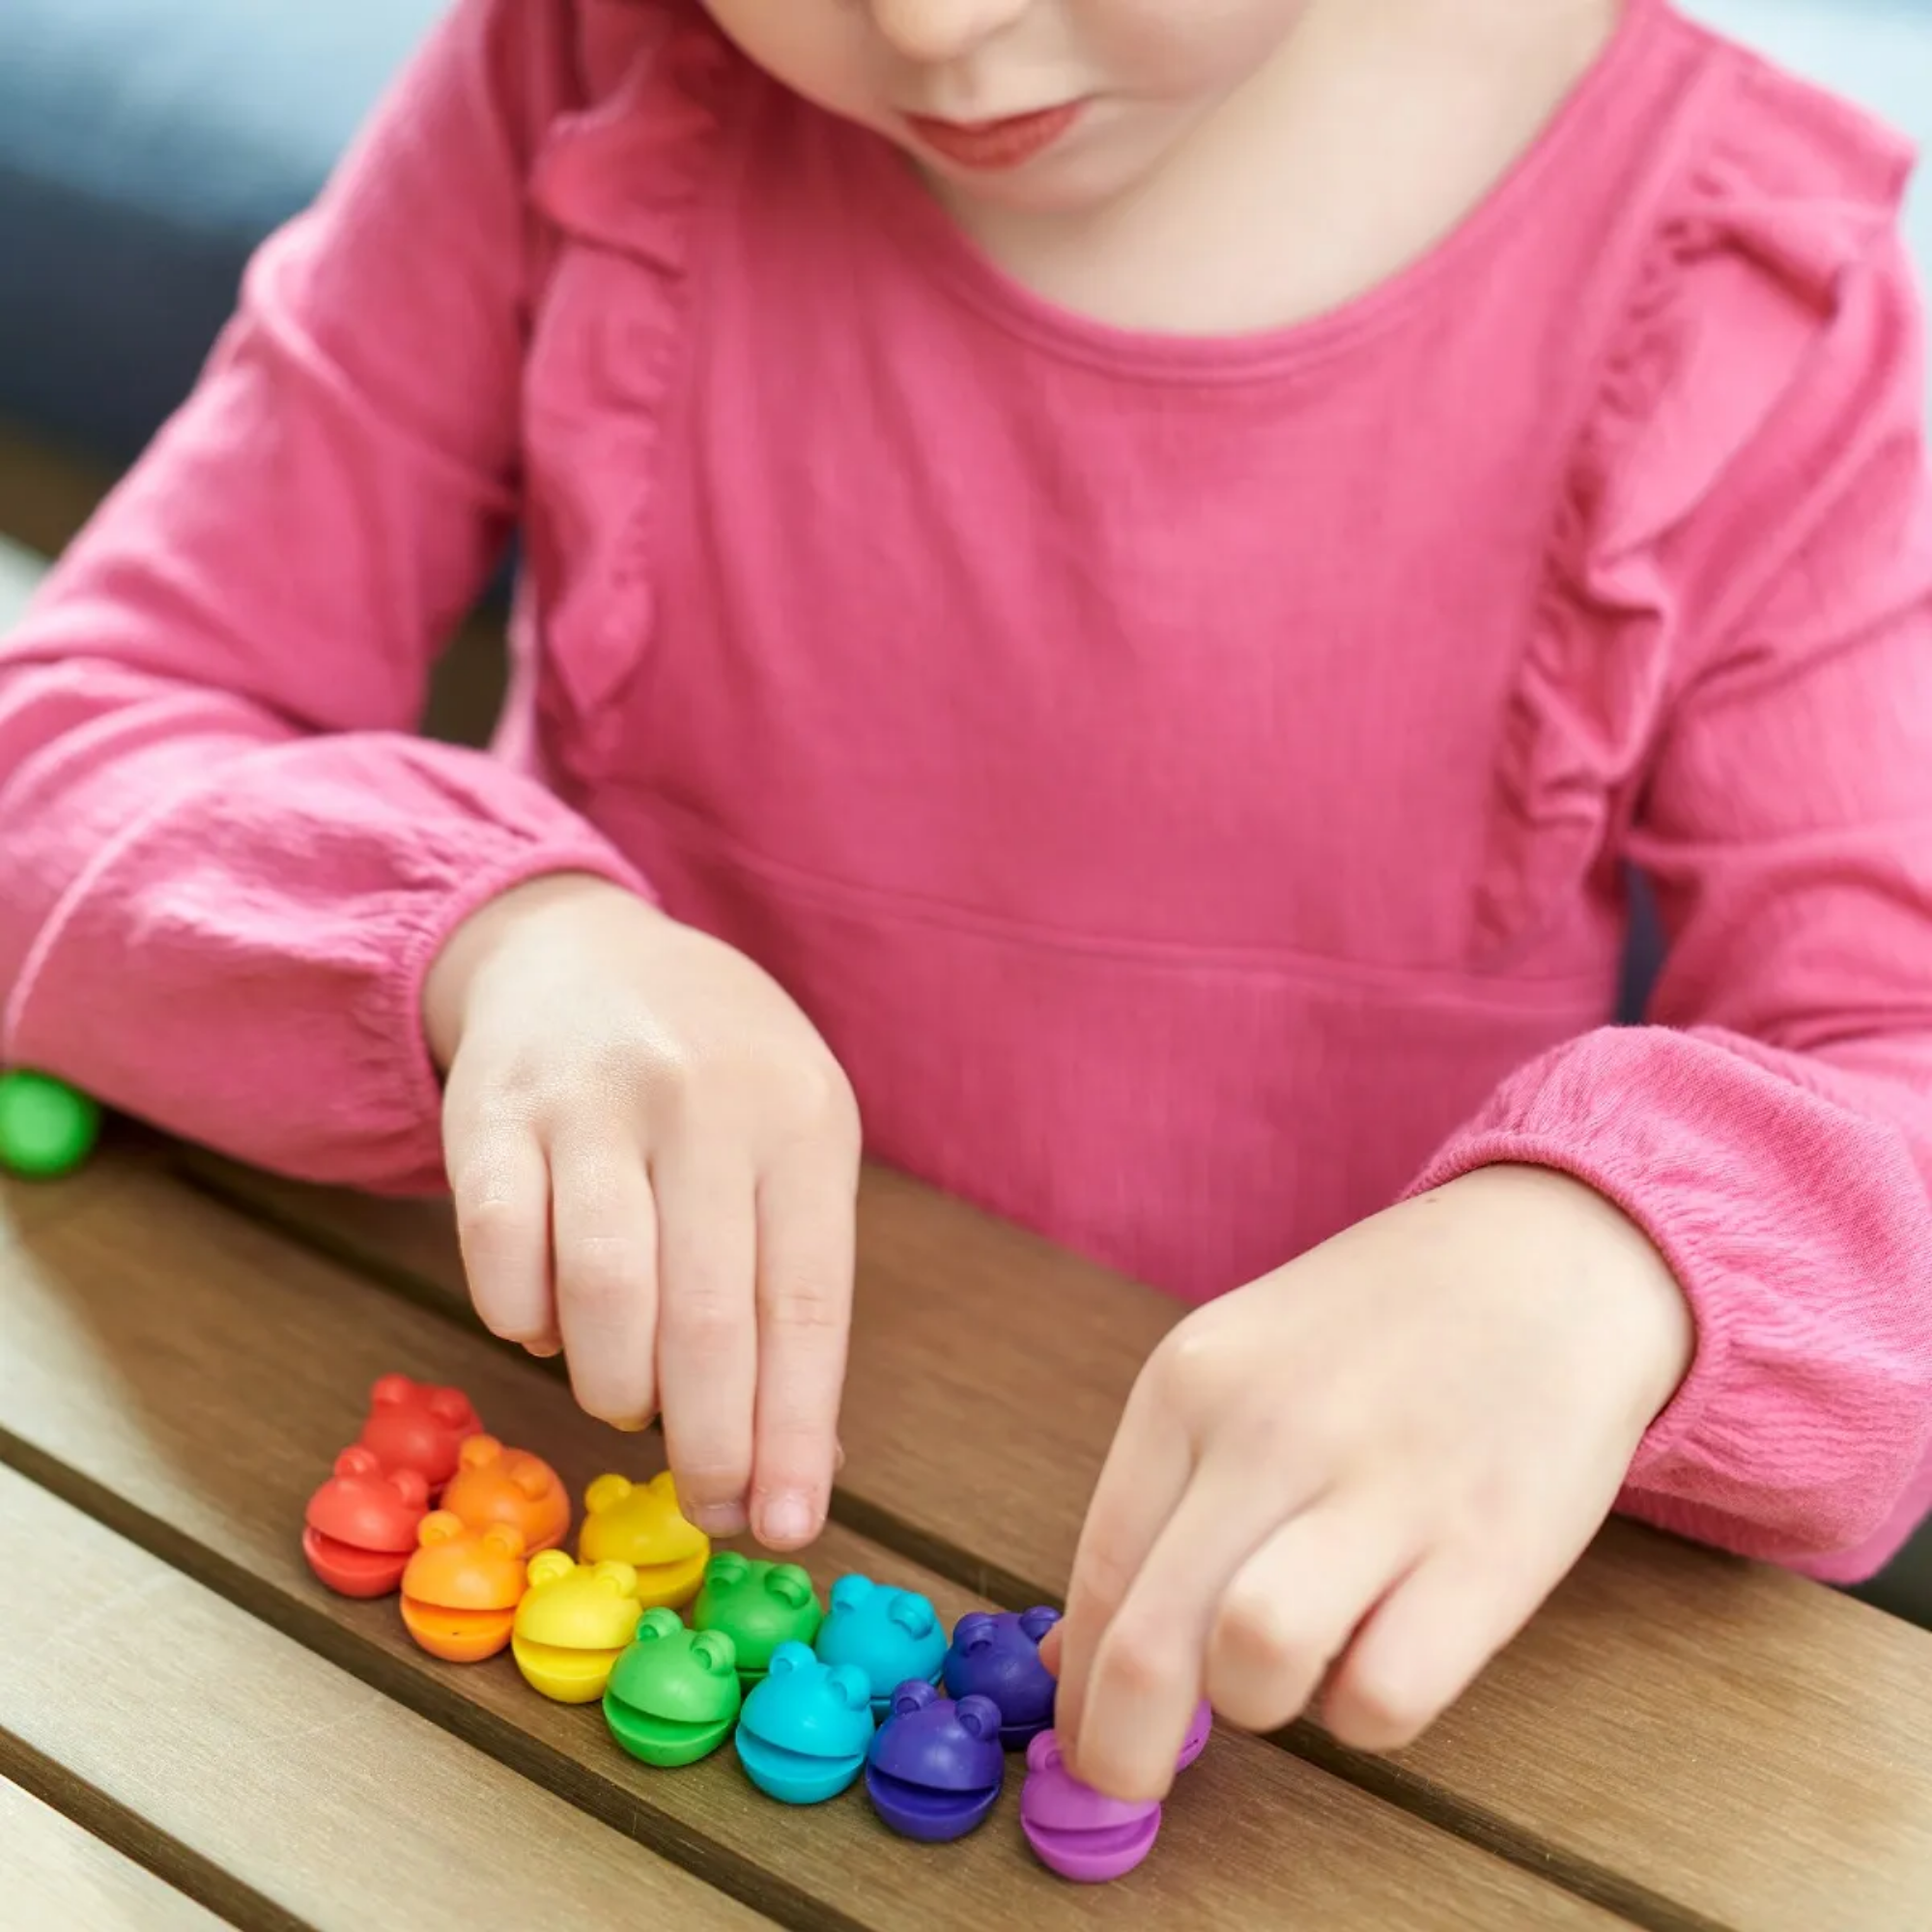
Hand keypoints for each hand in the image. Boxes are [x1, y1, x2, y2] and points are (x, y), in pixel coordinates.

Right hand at [423, 873, 860, 1549]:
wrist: (580, 951)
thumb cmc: (713, 1075)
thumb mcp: (791, 1139)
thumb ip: (794, 1278)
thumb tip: (800, 1462)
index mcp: (800, 1115)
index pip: (804, 1302)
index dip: (795, 1429)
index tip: (790, 1524)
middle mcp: (700, 1100)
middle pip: (706, 1315)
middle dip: (711, 1442)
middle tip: (711, 1508)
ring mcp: (589, 1101)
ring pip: (601, 1295)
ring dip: (615, 1385)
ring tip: (629, 1399)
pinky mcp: (489, 1114)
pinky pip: (498, 1256)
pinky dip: (522, 1321)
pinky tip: (548, 1326)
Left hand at [1045, 1165, 1692, 1800]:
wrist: (1545, 1258)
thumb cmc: (1372, 1333)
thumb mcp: (1237, 1369)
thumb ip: (1159, 1503)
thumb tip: (1077, 1660)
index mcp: (1190, 1383)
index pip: (1099, 1568)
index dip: (1081, 1686)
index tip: (1086, 1735)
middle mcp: (1269, 1428)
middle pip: (1150, 1640)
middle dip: (1124, 1748)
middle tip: (1134, 1781)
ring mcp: (1382, 1483)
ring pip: (1254, 1660)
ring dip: (1258, 1706)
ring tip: (1288, 1670)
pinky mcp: (1490, 1547)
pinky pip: (1384, 1696)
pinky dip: (1367, 1712)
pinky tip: (1383, 1652)